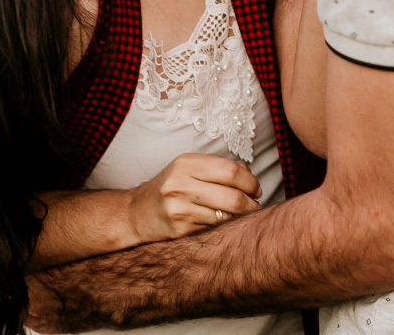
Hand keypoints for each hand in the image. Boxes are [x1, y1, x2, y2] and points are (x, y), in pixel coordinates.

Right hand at [128, 153, 261, 243]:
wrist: (137, 213)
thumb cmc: (170, 186)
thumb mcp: (188, 167)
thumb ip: (218, 166)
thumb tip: (250, 176)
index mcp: (186, 164)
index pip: (231, 171)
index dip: (250, 181)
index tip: (256, 188)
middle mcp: (181, 185)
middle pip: (233, 196)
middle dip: (251, 203)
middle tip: (256, 204)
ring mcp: (180, 209)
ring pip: (227, 216)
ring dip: (242, 217)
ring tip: (244, 214)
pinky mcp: (180, 230)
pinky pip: (214, 229)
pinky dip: (226, 227)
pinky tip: (227, 223)